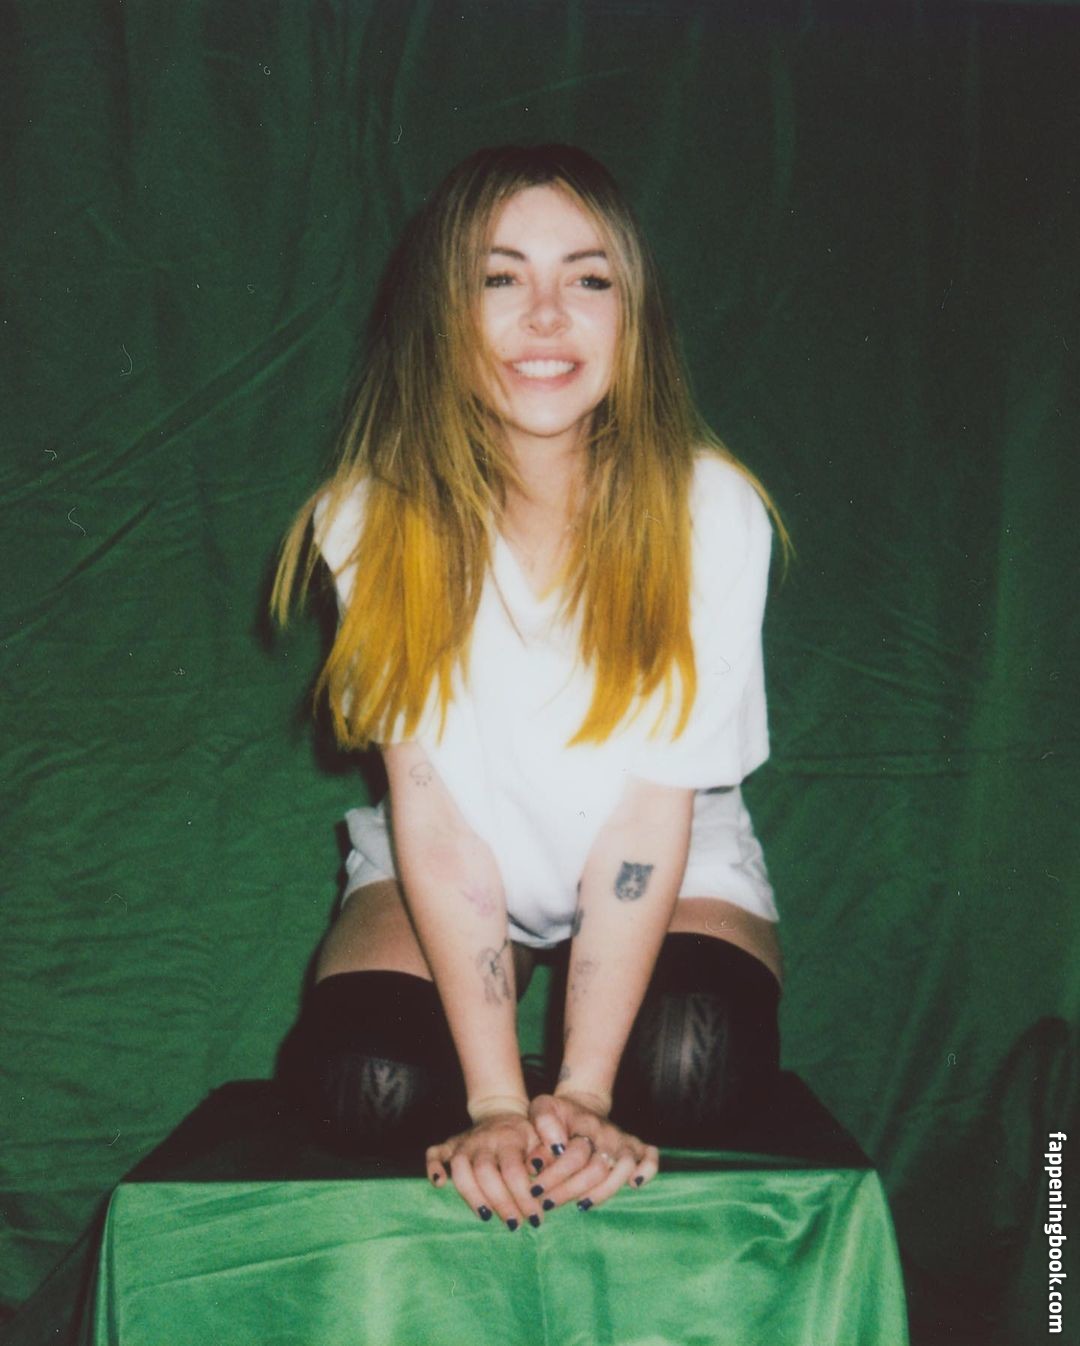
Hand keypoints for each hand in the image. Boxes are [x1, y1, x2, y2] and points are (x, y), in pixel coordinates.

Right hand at [426, 1112, 544, 1230]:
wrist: (500, 1112)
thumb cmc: (524, 1135)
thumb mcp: (541, 1139)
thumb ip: (546, 1156)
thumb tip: (542, 1176)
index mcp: (508, 1138)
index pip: (513, 1169)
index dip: (523, 1196)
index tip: (535, 1218)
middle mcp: (483, 1140)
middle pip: (485, 1172)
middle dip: (499, 1201)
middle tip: (514, 1224)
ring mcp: (464, 1143)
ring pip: (460, 1168)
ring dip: (471, 1194)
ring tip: (486, 1217)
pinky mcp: (449, 1145)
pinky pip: (434, 1153)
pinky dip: (433, 1168)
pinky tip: (440, 1185)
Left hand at [525, 1093, 658, 1212]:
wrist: (580, 1106)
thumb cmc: (558, 1113)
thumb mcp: (542, 1109)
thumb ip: (543, 1125)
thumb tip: (550, 1152)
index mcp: (584, 1122)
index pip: (573, 1155)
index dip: (553, 1176)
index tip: (534, 1190)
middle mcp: (607, 1132)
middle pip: (597, 1169)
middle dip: (570, 1191)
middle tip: (548, 1203)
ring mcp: (623, 1140)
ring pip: (624, 1169)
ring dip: (602, 1192)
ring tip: (580, 1204)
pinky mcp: (635, 1147)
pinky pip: (651, 1158)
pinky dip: (647, 1171)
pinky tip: (633, 1185)